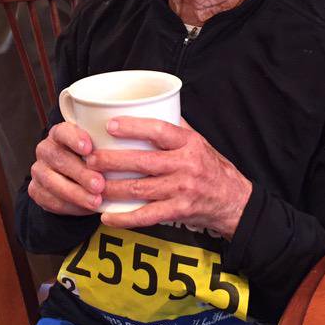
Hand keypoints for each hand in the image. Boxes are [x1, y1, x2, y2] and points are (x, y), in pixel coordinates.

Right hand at [27, 121, 104, 214]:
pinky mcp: (35, 190)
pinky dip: (69, 206)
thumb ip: (104, 151)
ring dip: (76, 193)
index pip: (63, 131)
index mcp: (60, 134)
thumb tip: (124, 157)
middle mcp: (46, 149)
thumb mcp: (99, 152)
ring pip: (52, 181)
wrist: (74, 183)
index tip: (89, 148)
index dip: (74, 138)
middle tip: (99, 184)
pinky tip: (85, 209)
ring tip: (95, 201)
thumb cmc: (92, 162)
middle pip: (59, 158)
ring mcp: (38, 170)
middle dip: (81, 173)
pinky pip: (50, 199)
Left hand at [86, 117, 251, 237]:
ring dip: (112, 188)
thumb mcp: (200, 141)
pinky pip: (147, 215)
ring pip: (140, 189)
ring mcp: (182, 190)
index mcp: (189, 143)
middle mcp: (186, 165)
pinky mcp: (179, 211)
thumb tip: (148, 106)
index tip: (110, 125)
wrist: (234, 201)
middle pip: (143, 162)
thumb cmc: (212, 167)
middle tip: (90, 159)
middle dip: (112, 161)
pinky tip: (107, 217)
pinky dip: (125, 218)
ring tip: (91, 184)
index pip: (159, 130)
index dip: (133, 127)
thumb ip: (175, 126)